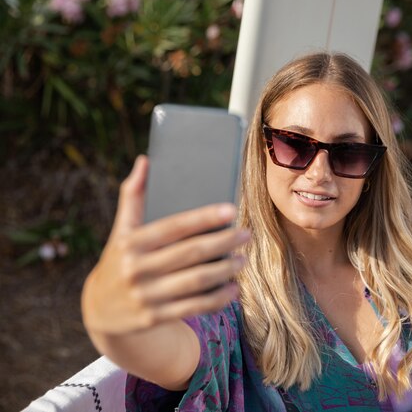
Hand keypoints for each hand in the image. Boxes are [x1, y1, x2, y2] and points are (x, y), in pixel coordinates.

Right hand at [81, 155, 249, 334]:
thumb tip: (145, 161)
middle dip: (224, 242)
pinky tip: (233, 288)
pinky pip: (194, 307)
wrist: (99, 309)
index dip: (204, 218)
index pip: (174, 227)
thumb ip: (133, 196)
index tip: (231, 210)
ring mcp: (146, 296)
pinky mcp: (154, 318)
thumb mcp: (121, 229)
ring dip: (226, 270)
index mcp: (131, 243)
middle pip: (191, 253)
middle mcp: (137, 269)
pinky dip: (218, 299)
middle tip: (246, 234)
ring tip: (243, 259)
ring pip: (197, 282)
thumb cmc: (120, 259)